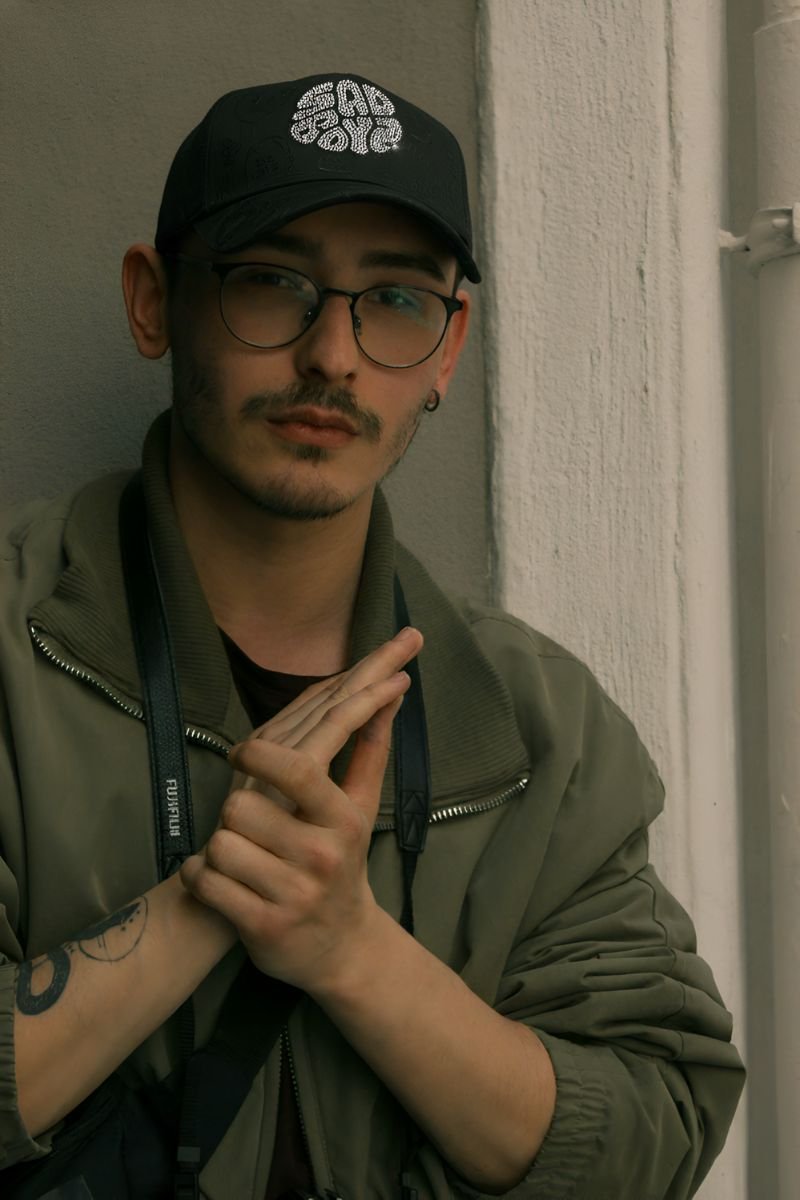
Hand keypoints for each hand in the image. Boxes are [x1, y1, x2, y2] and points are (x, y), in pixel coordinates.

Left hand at [179, 627, 422, 990]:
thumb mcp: (361, 808)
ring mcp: (291, 894)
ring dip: (220, 845)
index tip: (242, 752)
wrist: (341, 947)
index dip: (259, 755)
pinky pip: (205, 884)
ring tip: (241, 854)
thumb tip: (392, 690)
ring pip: (220, 843)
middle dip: (236, 809)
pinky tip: (218, 879)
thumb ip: (371, 747)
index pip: (299, 770)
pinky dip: (199, 877)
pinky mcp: (262, 927)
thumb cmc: (343, 863)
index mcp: (343, 820)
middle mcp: (320, 856)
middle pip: (242, 804)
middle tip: (250, 822)